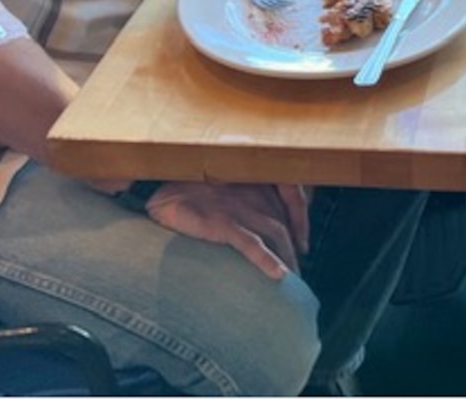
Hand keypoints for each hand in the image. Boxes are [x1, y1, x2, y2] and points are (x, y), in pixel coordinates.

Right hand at [144, 182, 310, 280]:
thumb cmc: (192, 197)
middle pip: (284, 226)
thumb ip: (245, 204)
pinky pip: (251, 244)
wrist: (162, 196)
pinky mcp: (223, 223)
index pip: (292, 203)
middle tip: (297, 276)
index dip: (300, 226)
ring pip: (276, 234)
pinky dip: (267, 259)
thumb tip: (258, 233)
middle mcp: (253, 194)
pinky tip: (278, 275)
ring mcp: (239, 208)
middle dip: (293, 251)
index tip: (302, 248)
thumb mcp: (225, 195)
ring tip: (292, 281)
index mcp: (256, 184)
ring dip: (287, 259)